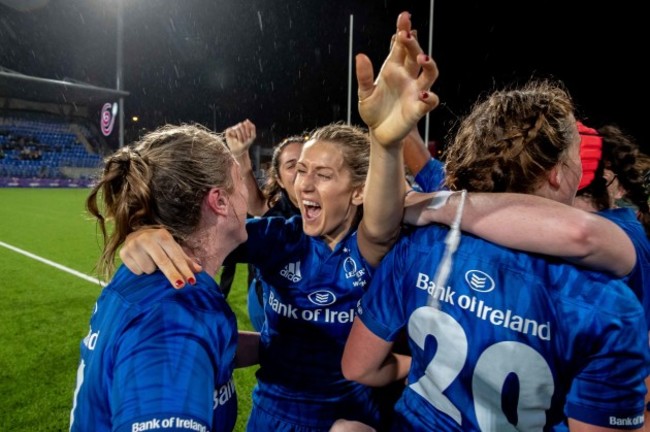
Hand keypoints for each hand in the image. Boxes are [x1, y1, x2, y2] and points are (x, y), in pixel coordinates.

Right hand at [119, 228, 201, 288]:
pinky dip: (141, 270)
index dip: (184, 269)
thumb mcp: (173, 249)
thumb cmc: (159, 245)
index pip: (176, 256)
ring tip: (151, 262)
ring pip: (149, 269)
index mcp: (162, 235)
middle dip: (173, 275)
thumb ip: (185, 260)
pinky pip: (137, 271)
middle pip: (163, 262)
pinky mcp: (123, 253)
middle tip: (180, 286)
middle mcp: (147, 238)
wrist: (135, 236)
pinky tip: (140, 262)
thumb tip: (199, 270)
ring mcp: (134, 245)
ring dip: (152, 270)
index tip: (191, 281)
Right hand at [224, 119, 256, 157]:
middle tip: (243, 139)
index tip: (248, 137)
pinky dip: (234, 135)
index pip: (246, 124)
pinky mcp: (228, 131)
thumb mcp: (252, 136)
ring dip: (240, 136)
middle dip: (243, 134)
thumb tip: (246, 120)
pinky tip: (235, 138)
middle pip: (241, 125)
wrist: (240, 151)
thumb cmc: (246, 143)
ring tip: (239, 140)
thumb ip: (252, 127)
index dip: (247, 131)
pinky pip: (232, 130)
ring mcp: (233, 128)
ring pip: (237, 128)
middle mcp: (238, 126)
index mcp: (244, 126)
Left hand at [356, 12, 438, 146]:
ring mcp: (416, 92)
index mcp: (394, 70)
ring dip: (429, 64)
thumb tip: (360, 55)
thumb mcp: (364, 93)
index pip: (401, 47)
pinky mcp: (418, 109)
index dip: (403, 31)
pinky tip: (423, 94)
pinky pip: (430, 101)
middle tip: (406, 34)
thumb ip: (364, 76)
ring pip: (430, 73)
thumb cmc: (373, 111)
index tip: (404, 16)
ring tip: (422, 57)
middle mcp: (408, 78)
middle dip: (413, 44)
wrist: (378, 133)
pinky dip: (429, 97)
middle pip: (416, 55)